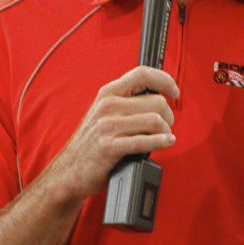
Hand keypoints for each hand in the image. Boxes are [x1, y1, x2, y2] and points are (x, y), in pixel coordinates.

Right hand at [51, 66, 178, 200]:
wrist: (70, 170)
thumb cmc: (92, 143)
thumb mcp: (104, 113)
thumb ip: (127, 102)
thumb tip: (158, 98)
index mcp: (108, 93)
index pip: (142, 74)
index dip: (164, 80)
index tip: (174, 91)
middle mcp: (108, 106)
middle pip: (156, 101)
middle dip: (169, 115)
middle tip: (166, 126)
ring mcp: (107, 126)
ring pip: (155, 120)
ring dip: (166, 130)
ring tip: (164, 137)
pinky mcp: (109, 147)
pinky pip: (144, 141)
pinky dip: (161, 141)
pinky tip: (167, 142)